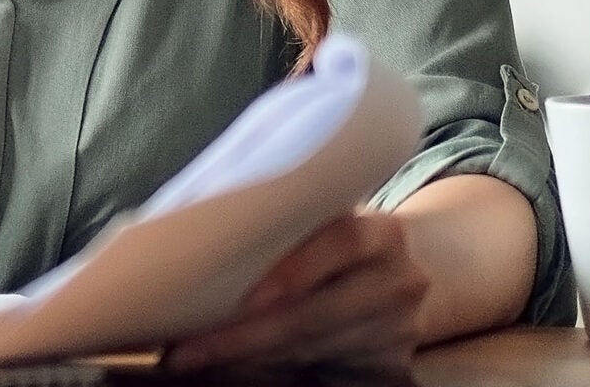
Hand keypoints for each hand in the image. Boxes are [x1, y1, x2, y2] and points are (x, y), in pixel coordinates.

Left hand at [165, 209, 428, 373]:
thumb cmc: (338, 237)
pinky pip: (320, 374)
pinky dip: (272, 371)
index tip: (243, 295)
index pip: (341, 242)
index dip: (294, 269)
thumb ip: (288, 220)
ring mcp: (397, 331)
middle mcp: (398, 283)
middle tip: (185, 349)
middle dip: (242, 335)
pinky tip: (234, 367)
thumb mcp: (328, 217)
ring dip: (247, 358)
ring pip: (310, 353)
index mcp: (383, 234)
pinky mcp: (389, 366)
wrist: (404, 272)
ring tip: (195, 357)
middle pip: (314, 315)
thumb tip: (194, 233)